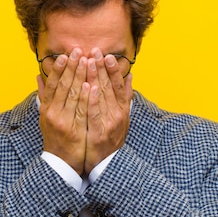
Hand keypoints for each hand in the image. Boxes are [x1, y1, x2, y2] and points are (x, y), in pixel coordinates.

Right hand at [37, 48, 89, 174]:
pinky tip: (90, 85)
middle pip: (63, 86)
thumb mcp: (45, 116)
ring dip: (80, 77)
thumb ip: (44, 96)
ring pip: (72, 96)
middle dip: (72, 67)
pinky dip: (85, 97)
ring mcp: (64, 122)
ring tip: (87, 61)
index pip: (53, 85)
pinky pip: (81, 111)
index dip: (59, 69)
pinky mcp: (75, 131)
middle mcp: (53, 114)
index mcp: (46, 109)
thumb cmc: (55, 137)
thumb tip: (39, 76)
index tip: (66, 55)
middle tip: (79, 51)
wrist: (60, 163)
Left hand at [84, 48, 132, 174]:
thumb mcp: (122, 118)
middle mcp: (117, 115)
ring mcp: (108, 124)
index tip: (106, 54)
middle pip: (108, 87)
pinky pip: (94, 114)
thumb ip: (125, 97)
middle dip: (101, 67)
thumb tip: (129, 76)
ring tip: (89, 62)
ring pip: (101, 97)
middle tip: (94, 50)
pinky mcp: (98, 133)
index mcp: (122, 110)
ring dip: (95, 78)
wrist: (106, 165)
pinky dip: (92, 100)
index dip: (112, 69)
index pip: (116, 85)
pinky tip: (88, 87)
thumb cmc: (111, 139)